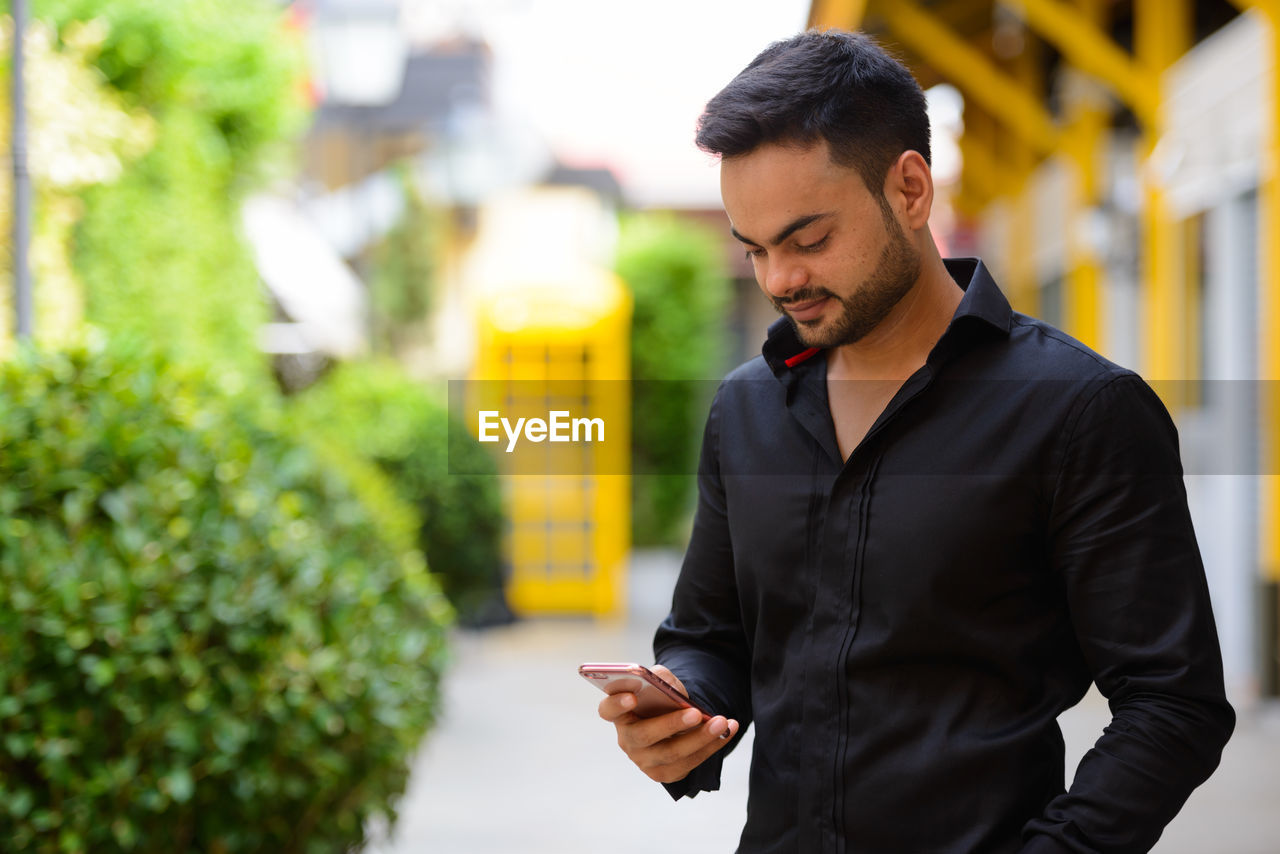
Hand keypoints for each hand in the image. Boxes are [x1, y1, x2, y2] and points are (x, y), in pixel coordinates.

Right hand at [597, 664, 739, 783]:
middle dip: (671, 724)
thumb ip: (660, 679)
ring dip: (701, 738)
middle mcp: (627, 740)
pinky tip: (728, 731)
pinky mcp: (665, 773)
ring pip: (672, 753)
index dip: (616, 704)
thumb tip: (672, 691)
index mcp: (620, 714)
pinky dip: (711, 746)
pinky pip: (690, 763)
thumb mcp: (659, 681)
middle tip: (696, 713)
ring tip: (722, 723)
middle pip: (644, 736)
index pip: (608, 710)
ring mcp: (645, 760)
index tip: (632, 697)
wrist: (673, 720)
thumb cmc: (661, 698)